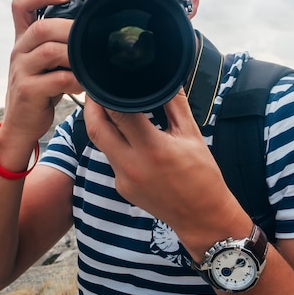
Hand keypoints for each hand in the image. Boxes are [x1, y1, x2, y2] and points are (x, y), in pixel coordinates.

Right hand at [1, 0, 83, 144]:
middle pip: (41, 27)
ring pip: (49, 51)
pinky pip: (55, 79)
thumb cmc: (40, 91)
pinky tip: (83, 85)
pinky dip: (74, 80)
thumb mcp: (46, 63)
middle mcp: (18, 51)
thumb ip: (59, 46)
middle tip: (91, 39)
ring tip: (89, 63)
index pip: (20, 6)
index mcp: (23, 41)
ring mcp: (21, 71)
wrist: (21, 124)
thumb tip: (91, 31)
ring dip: (75, 55)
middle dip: (70, 29)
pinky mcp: (27, 90)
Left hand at [83, 89, 251, 256]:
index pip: (118, 113)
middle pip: (95, 129)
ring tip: (109, 108)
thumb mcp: (192, 135)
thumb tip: (168, 78)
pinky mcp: (121, 188)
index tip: (106, 82)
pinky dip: (115, 144)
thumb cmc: (202, 175)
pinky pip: (112, 159)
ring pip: (101, 144)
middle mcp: (132, 165)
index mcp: (152, 148)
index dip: (108, 95)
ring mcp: (123, 179)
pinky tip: (126, 137)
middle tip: (95, 91)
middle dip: (91, 107)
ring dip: (102, 125)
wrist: (202, 217)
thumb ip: (175, 104)